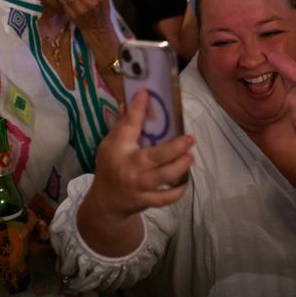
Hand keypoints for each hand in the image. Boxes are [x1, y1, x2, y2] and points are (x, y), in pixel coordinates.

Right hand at [86, 91, 193, 218]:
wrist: (105, 202)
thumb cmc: (110, 166)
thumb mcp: (110, 144)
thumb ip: (123, 125)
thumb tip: (133, 100)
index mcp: (119, 148)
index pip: (129, 126)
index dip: (137, 109)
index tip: (145, 93)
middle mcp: (130, 166)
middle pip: (156, 156)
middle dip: (176, 147)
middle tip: (189, 139)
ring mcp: (139, 185)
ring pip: (164, 177)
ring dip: (180, 167)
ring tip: (190, 157)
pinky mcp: (146, 200)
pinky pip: (166, 197)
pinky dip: (178, 190)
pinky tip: (185, 180)